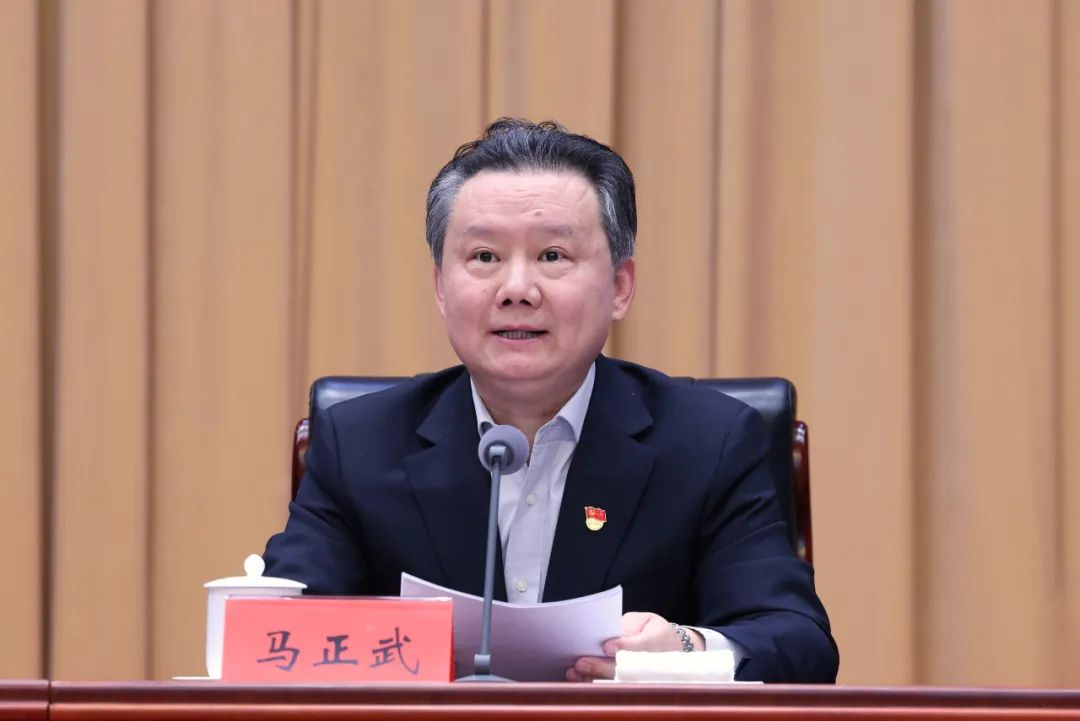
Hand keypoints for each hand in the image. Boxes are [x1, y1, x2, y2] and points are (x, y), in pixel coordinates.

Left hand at [565, 611, 702, 681]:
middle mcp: (651, 665)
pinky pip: (613, 689)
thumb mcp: (648, 622)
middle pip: (625, 669)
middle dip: (601, 667)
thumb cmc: (655, 632)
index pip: (640, 646)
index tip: (606, 646)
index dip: (623, 647)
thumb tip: (610, 636)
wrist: (673, 650)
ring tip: (575, 673)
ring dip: (594, 679)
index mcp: (657, 643)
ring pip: (617, 683)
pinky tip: (579, 681)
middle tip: (581, 663)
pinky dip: (594, 686)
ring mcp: (641, 679)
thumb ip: (630, 627)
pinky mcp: (631, 686)